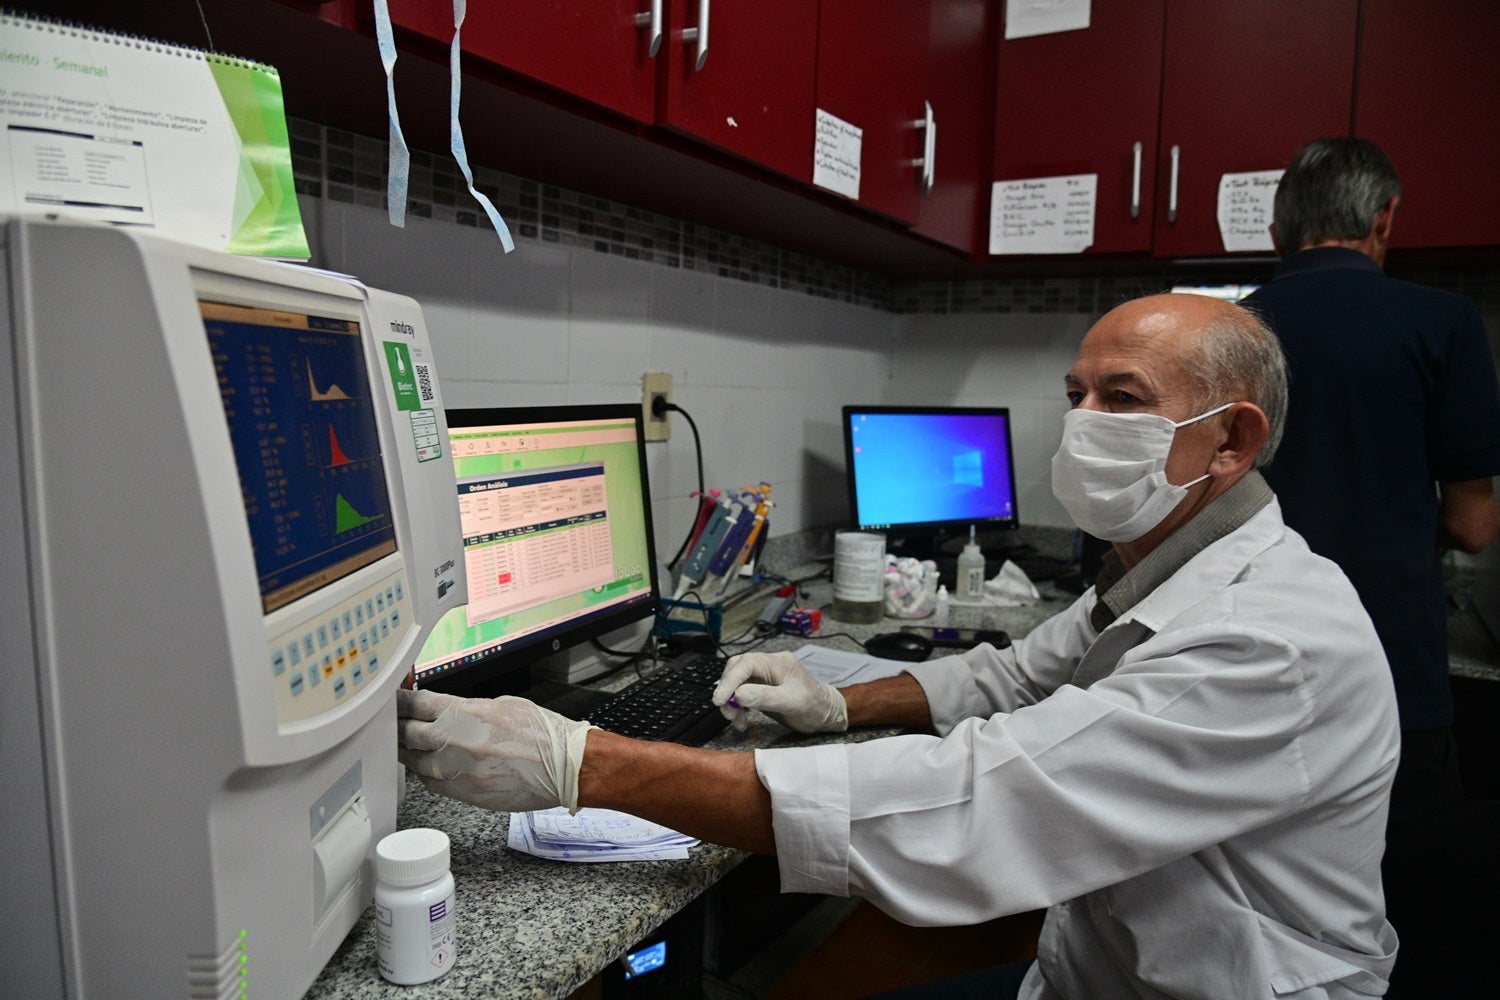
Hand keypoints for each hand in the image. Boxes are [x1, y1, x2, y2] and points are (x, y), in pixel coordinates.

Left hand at [397, 689, 594, 813]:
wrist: (563, 767)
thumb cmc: (541, 734)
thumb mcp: (501, 705)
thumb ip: (466, 710)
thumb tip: (444, 713)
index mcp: (462, 713)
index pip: (414, 705)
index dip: (398, 702)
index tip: (392, 702)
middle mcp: (452, 742)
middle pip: (405, 734)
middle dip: (399, 727)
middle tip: (394, 724)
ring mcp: (454, 771)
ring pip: (413, 762)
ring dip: (411, 752)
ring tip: (411, 745)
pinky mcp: (462, 794)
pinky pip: (430, 783)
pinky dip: (427, 773)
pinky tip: (432, 765)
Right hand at [711, 651, 847, 733]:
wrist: (826, 715)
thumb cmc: (814, 706)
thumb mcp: (791, 702)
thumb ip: (764, 697)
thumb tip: (737, 695)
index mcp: (778, 663)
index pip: (746, 664)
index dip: (729, 680)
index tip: (720, 699)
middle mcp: (769, 666)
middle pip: (737, 670)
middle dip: (728, 691)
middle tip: (727, 711)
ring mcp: (765, 678)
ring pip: (737, 683)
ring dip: (731, 702)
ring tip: (736, 720)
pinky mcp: (762, 690)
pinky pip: (742, 694)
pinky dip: (738, 707)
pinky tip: (742, 720)